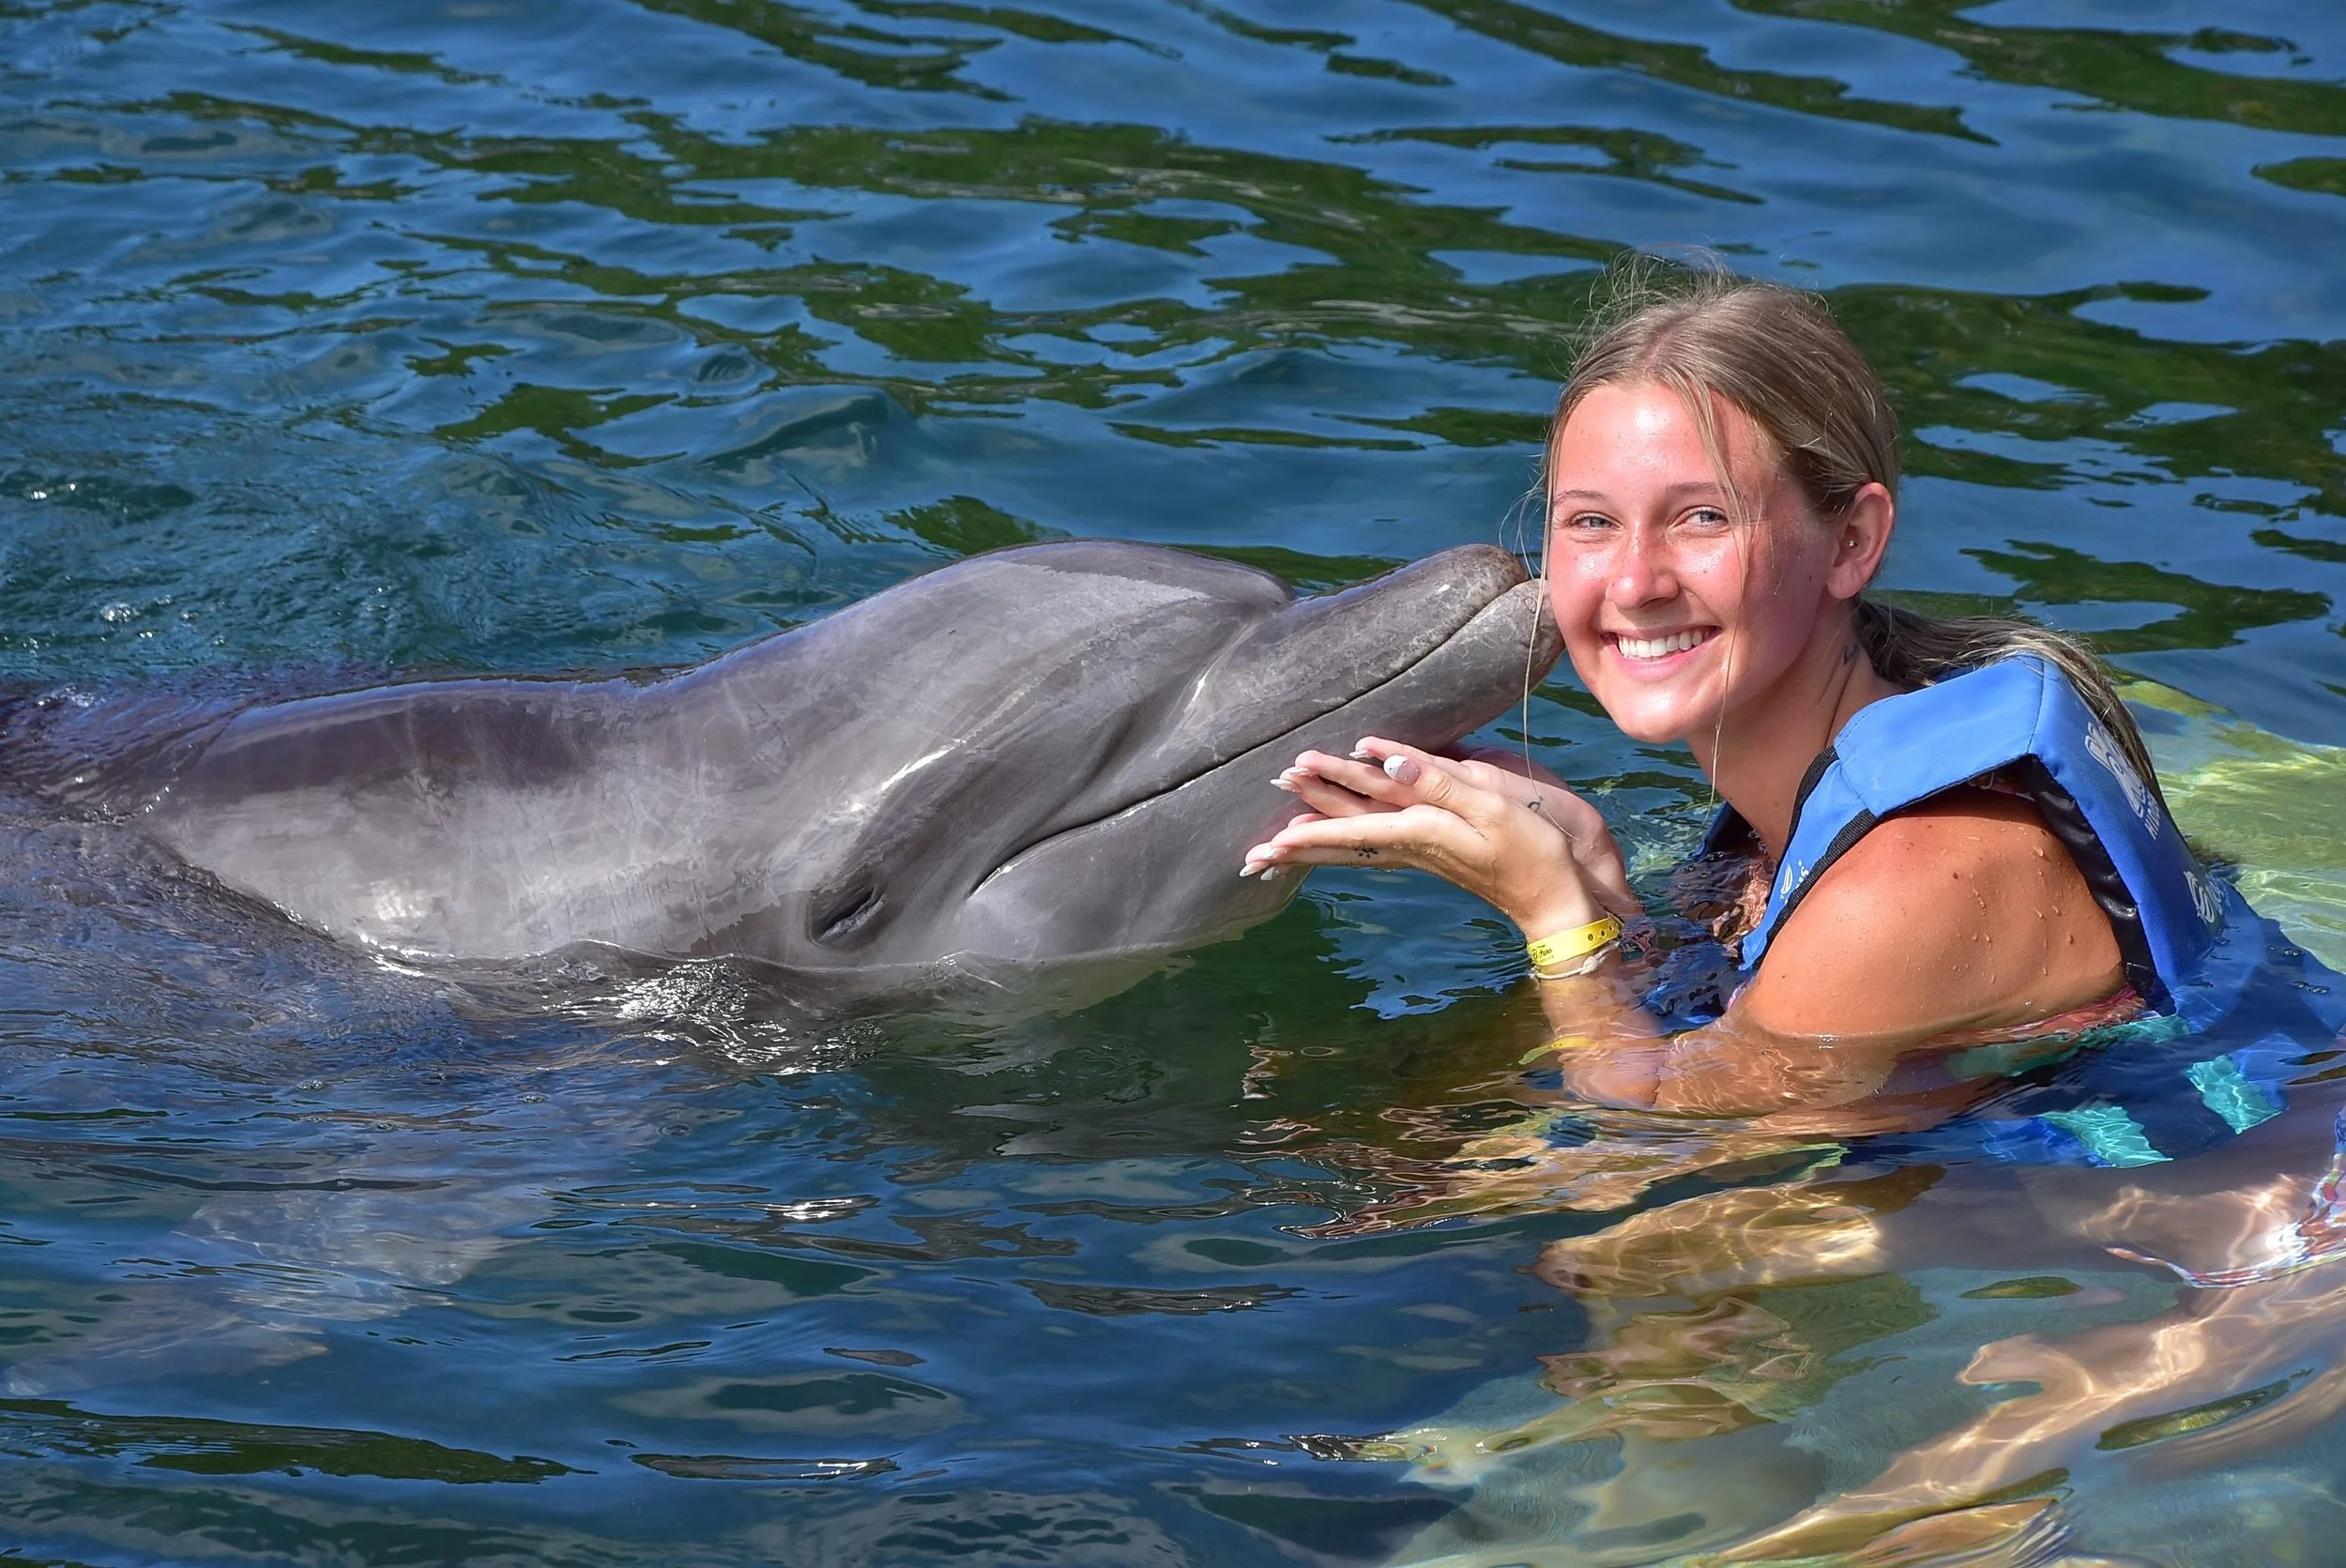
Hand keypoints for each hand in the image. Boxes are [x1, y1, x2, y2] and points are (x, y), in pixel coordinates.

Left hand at [1238, 736, 1637, 934]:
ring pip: (1353, 845)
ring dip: (1313, 843)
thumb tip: (1384, 761)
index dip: (1309, 829)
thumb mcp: (1490, 809)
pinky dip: (1342, 845)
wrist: (1557, 898)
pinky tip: (1333, 844)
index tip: (1270, 839)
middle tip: (1252, 853)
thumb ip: (1438, 782)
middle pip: (1342, 839)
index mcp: (1420, 832)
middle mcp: (1411, 844)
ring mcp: (1420, 851)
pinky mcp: (1432, 852)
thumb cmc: (1532, 852)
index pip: (1352, 828)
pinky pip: (1373, 847)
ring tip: (1275, 848)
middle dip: (1297, 840)